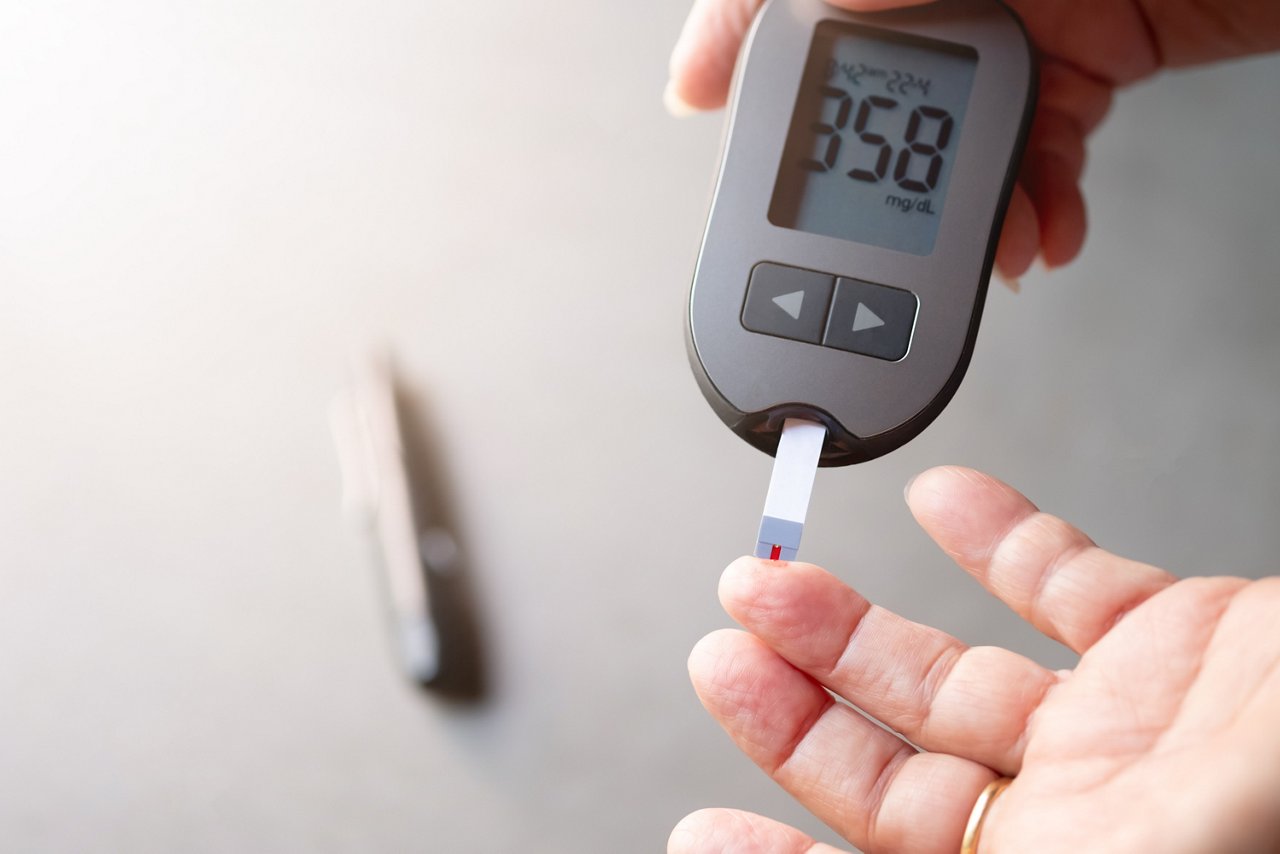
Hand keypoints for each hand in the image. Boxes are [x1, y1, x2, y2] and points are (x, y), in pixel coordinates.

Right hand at [666, 0, 1279, 283]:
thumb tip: (783, 18)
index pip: (804, 3)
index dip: (737, 46)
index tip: (698, 99)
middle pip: (867, 92)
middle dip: (860, 181)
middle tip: (848, 237)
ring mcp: (1022, 32)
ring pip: (949, 147)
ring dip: (959, 222)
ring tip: (983, 254)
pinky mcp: (1080, 73)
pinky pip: (1033, 160)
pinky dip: (1033, 213)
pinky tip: (1040, 234)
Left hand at [670, 466, 1279, 852]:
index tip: (696, 831)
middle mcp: (1084, 825)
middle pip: (897, 772)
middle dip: (798, 710)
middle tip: (723, 648)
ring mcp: (1131, 732)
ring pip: (954, 674)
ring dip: (856, 624)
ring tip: (772, 581)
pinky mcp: (1183, 645)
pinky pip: (1069, 583)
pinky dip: (1001, 538)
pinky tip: (944, 502)